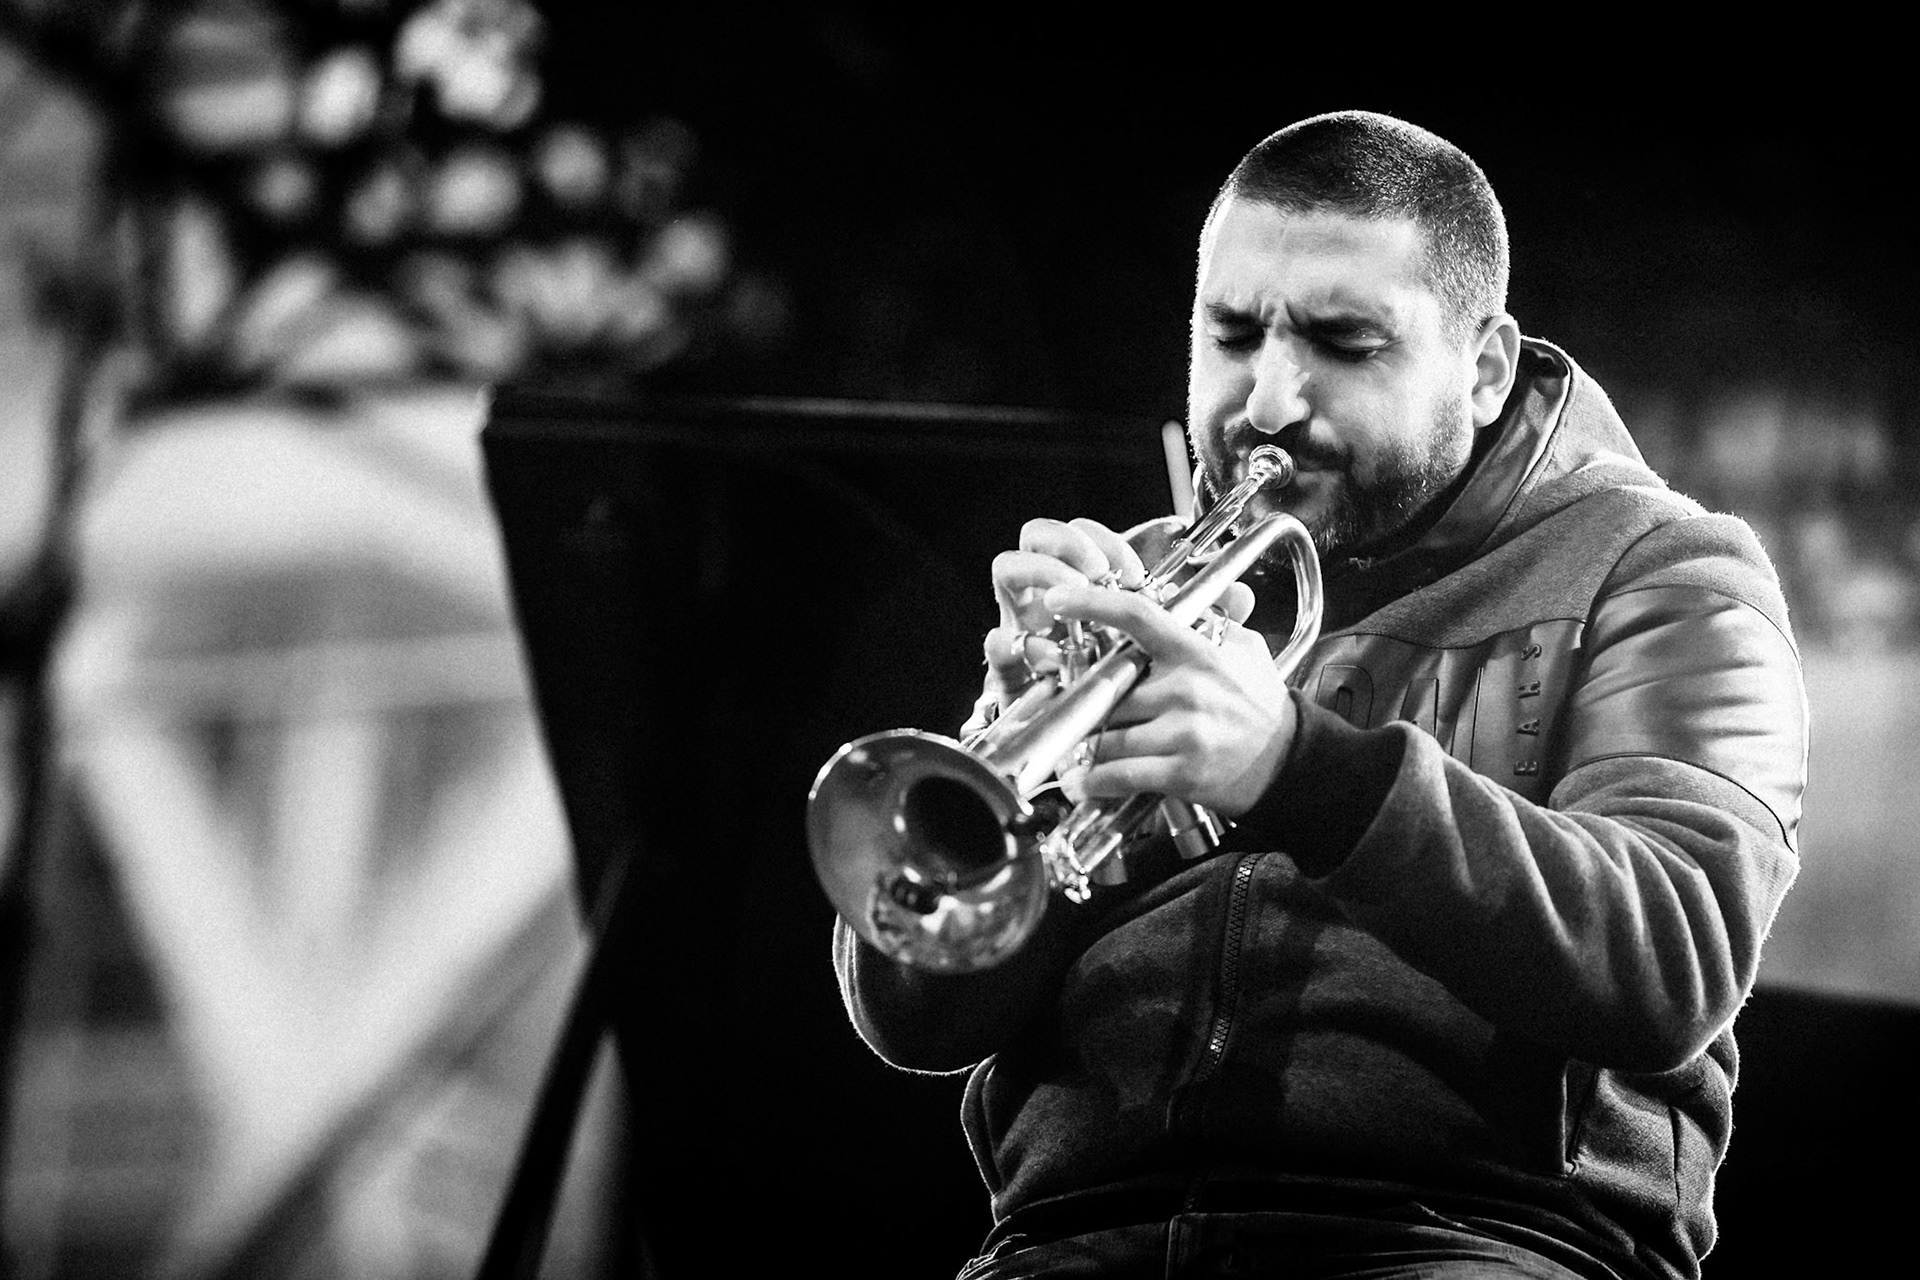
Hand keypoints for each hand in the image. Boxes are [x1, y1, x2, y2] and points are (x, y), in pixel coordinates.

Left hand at [980, 518, 1286, 816]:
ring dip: (1087, 744)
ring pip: (1106, 735)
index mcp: (1196, 652)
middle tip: (1073, 706)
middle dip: (1088, 702)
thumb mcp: (1245, 648)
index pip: (1137, 615)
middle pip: (1108, 690)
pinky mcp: (1182, 772)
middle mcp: (1186, 689)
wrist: (1289, 761)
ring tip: (1075, 749)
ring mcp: (1183, 733)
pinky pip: (1120, 775)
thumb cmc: (1259, 703)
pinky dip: (1093, 782)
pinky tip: (1082, 782)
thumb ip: (1213, 616)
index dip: (1092, 602)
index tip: (1058, 598)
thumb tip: (1183, 589)